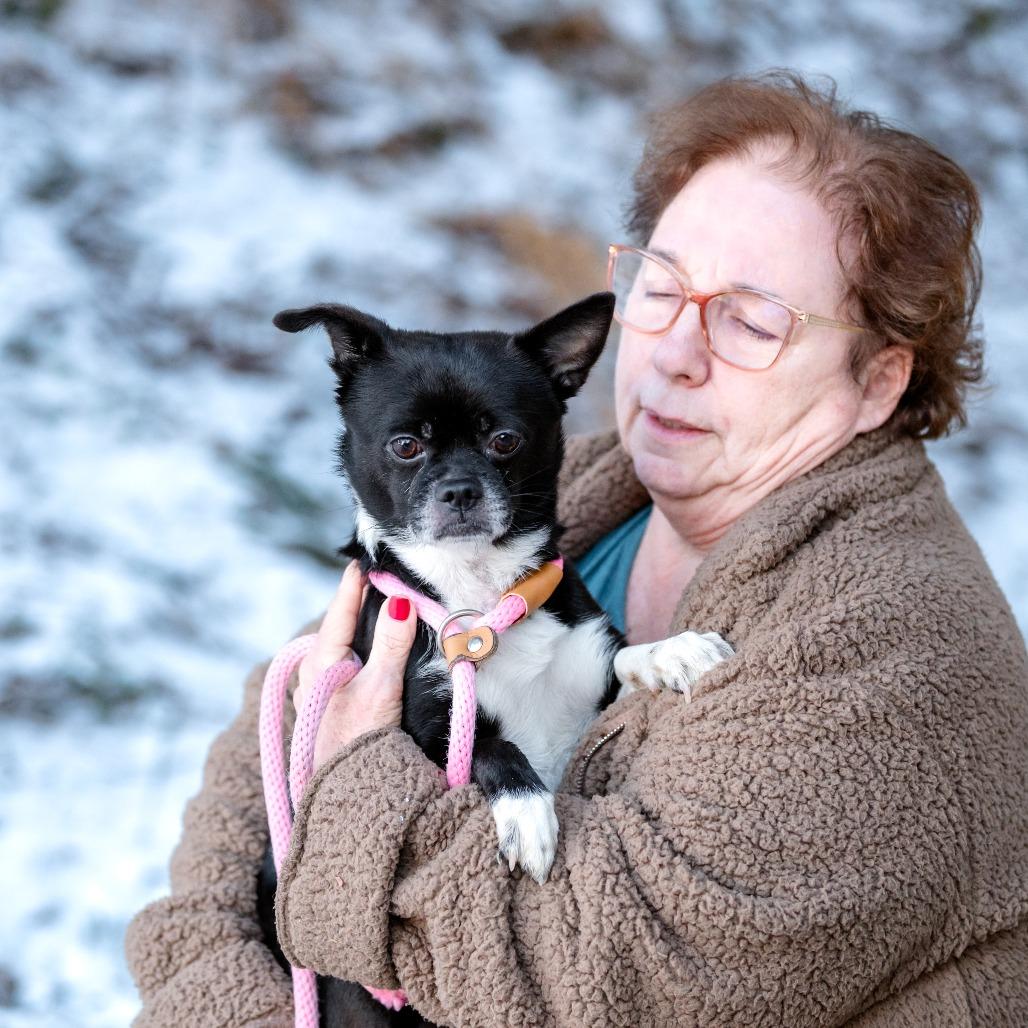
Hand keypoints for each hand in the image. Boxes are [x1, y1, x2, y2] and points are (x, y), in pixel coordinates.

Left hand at [293, 560, 416, 771]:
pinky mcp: (328, 706)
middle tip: (380, 577)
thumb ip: (392, 643)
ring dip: (361, 626)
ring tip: (381, 607)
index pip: (340, 608)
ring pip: (342, 645)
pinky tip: (376, 651)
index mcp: (322, 660)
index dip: (355, 583)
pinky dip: (362, 649)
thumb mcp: (381, 686)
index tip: (366, 559)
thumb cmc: (359, 739)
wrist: (347, 794)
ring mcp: (318, 689)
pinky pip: (345, 663)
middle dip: (360, 601)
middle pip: (340, 624)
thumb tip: (399, 600)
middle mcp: (314, 670)